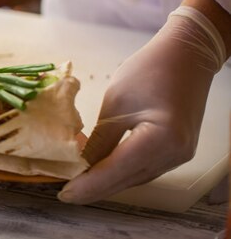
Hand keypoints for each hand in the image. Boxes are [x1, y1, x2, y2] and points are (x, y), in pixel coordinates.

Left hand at [59, 1, 227, 203]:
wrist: (186, 56)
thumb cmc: (150, 70)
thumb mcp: (115, 103)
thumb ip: (99, 138)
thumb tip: (79, 163)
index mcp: (160, 139)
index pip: (115, 171)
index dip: (88, 185)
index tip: (64, 193)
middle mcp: (174, 154)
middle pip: (126, 180)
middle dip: (94, 188)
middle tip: (65, 193)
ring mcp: (179, 155)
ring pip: (135, 178)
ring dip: (107, 182)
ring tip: (78, 183)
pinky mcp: (176, 151)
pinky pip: (143, 168)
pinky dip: (121, 172)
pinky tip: (102, 171)